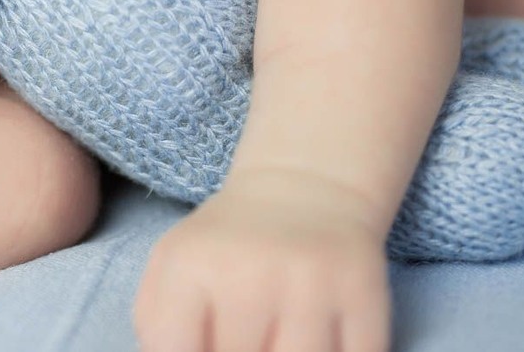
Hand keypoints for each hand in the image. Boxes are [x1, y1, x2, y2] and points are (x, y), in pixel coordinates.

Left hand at [134, 171, 391, 351]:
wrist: (306, 189)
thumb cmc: (228, 244)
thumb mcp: (173, 267)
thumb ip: (159, 329)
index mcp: (190, 266)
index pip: (177, 351)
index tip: (207, 349)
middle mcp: (249, 274)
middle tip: (247, 339)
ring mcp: (310, 287)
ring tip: (276, 339)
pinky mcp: (364, 295)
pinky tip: (320, 340)